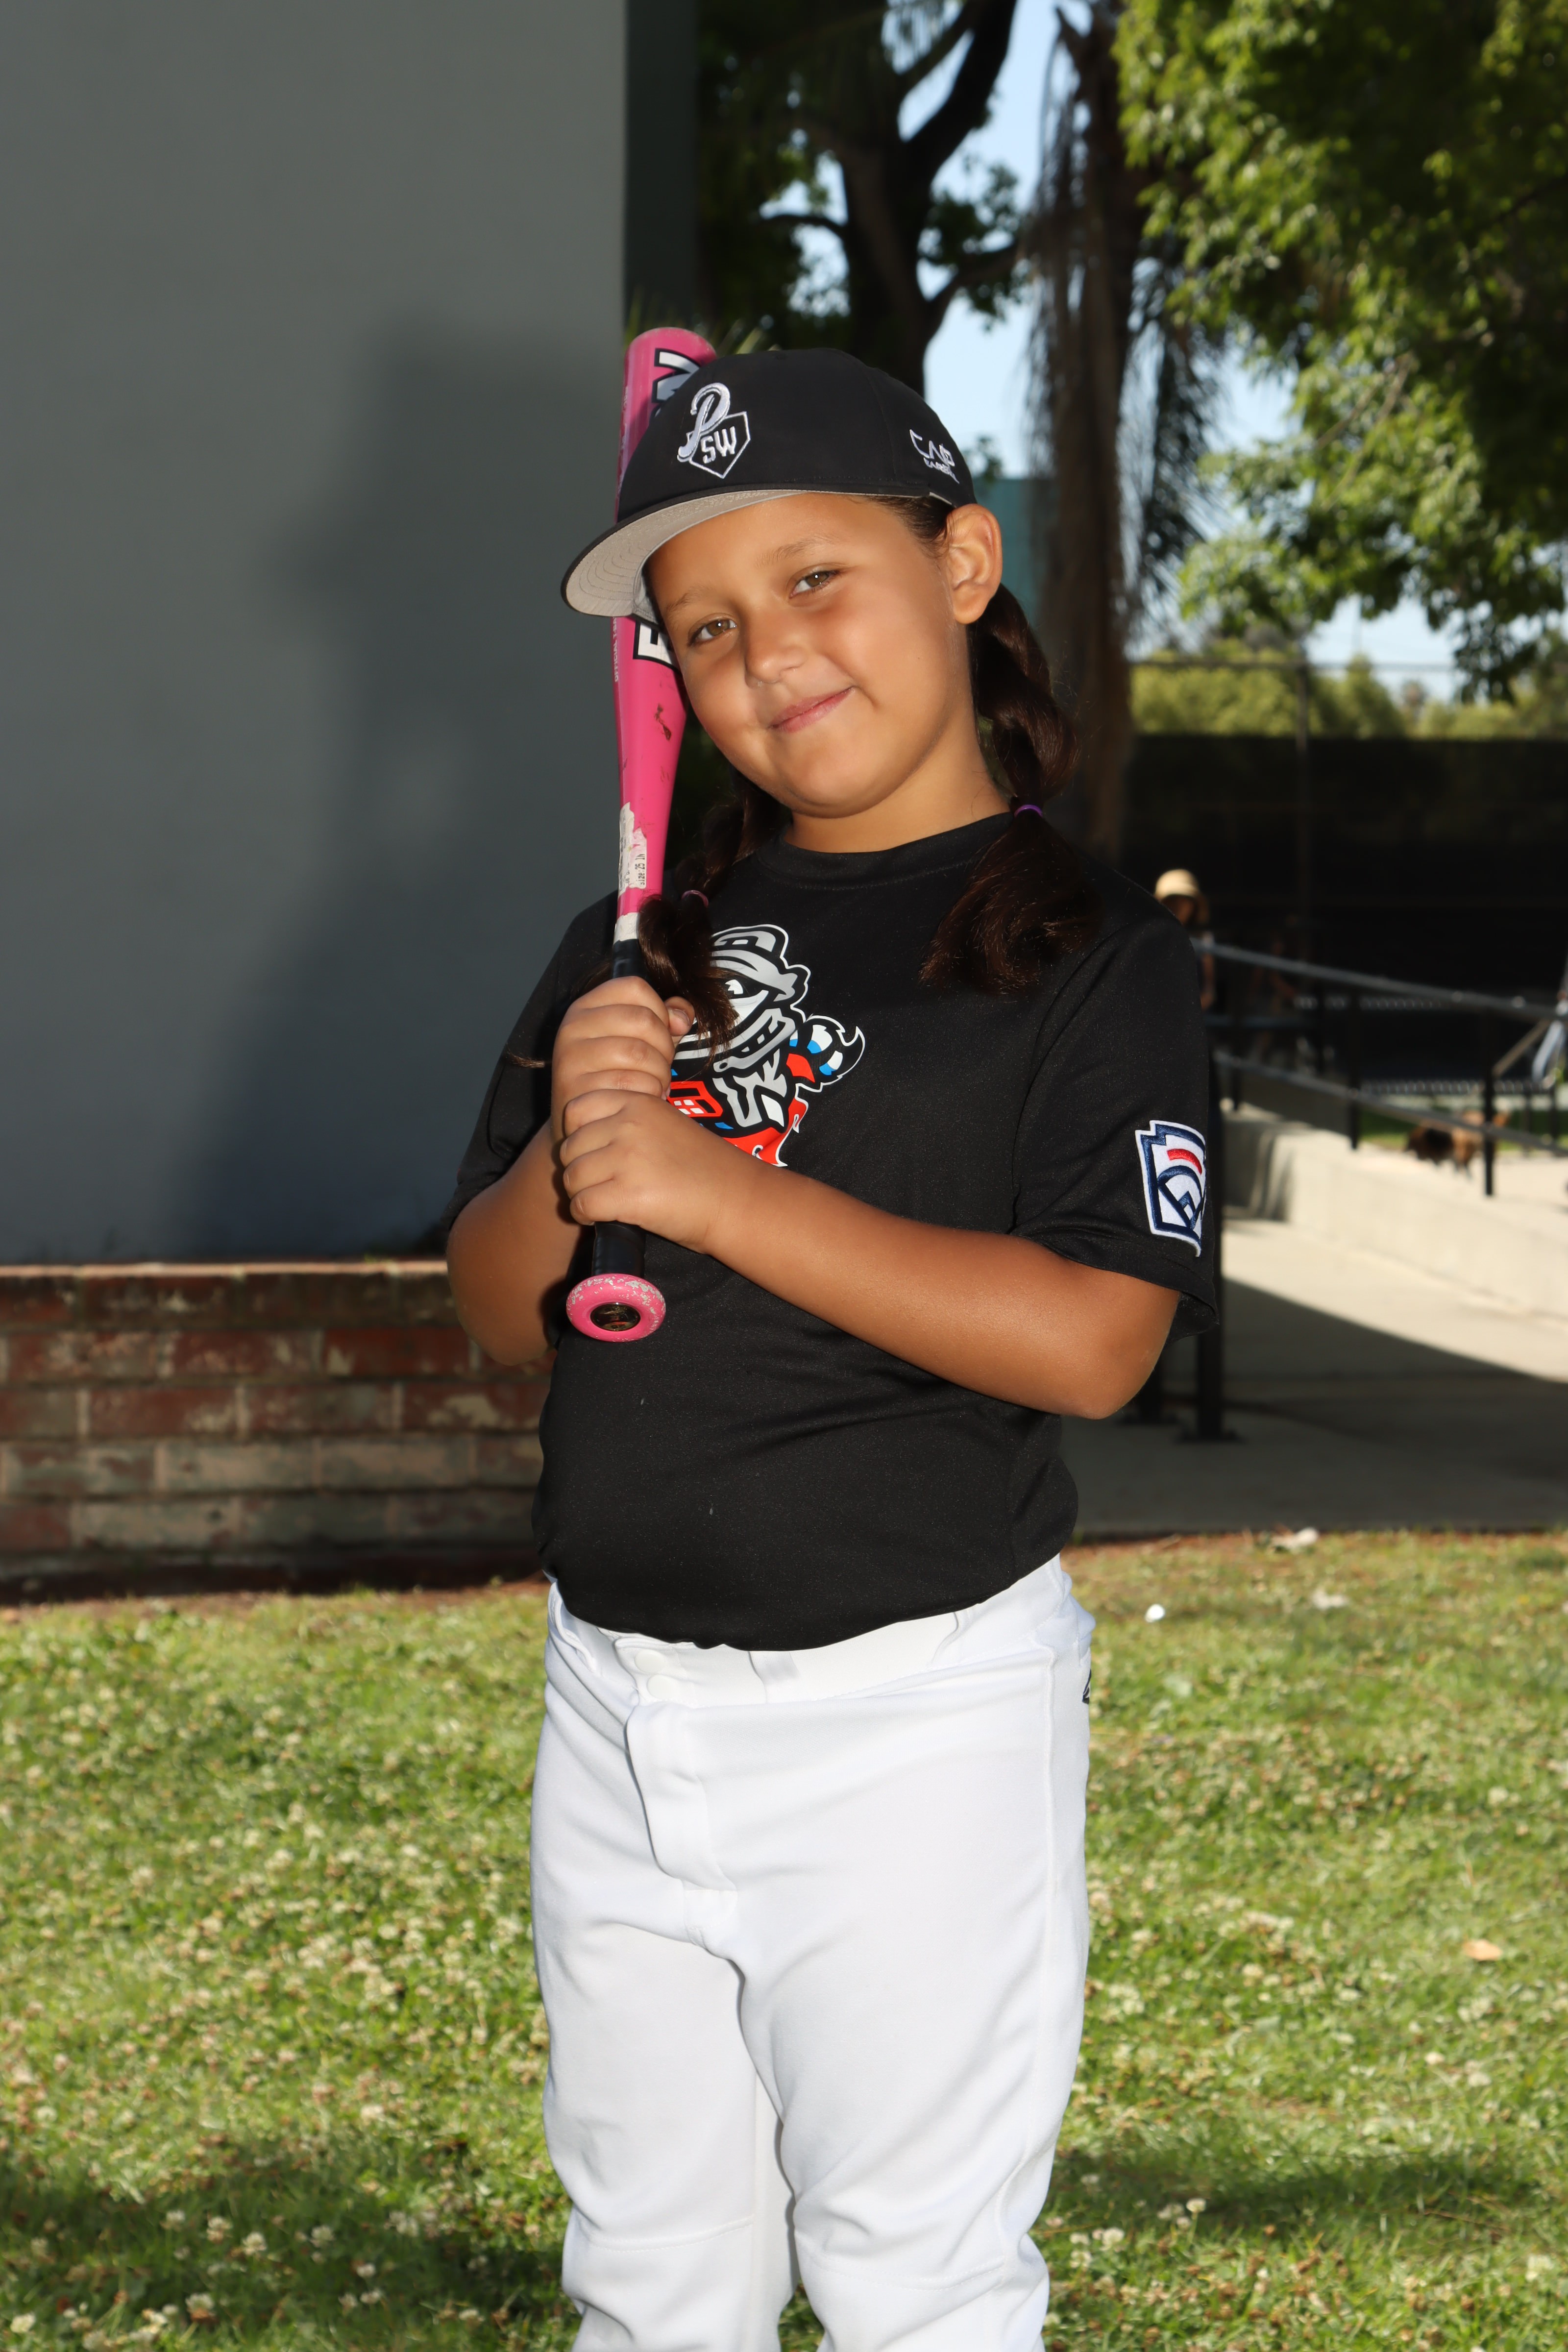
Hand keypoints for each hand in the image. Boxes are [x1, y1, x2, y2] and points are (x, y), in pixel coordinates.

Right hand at [551, 976, 693, 1145]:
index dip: (660, 1011)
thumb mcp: (638, 1040)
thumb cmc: (615, 1077)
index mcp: (587, 1006)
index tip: (660, 1035)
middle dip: (665, 1048)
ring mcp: (571, 1057)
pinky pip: (631, 1085)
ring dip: (660, 1075)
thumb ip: (664, 1019)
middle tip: (660, 1068)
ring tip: (655, 1086)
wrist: (581, 1125)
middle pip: (643, 1019)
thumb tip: (682, 1017)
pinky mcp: (574, 1089)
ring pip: (640, 1053)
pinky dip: (649, 1095)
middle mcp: (573, 1026)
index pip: (635, 987)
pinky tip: (643, 1101)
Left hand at [557, 1086, 756, 1253]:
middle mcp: (629, 1125)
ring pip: (572, 1178)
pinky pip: (581, 1205)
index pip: (577, 1109)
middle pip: (570, 1148)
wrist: (734, 1199)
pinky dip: (584, 1215)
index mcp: (638, 1102)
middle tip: (597, 1183)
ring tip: (600, 1202)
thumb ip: (628, 1121)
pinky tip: (600, 1218)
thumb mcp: (665, 1124)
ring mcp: (628, 1159)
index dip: (577, 1135)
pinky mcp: (628, 1195)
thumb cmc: (703, 1167)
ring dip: (580, 1194)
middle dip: (578, 1169)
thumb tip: (583, 1137)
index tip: (593, 1152)